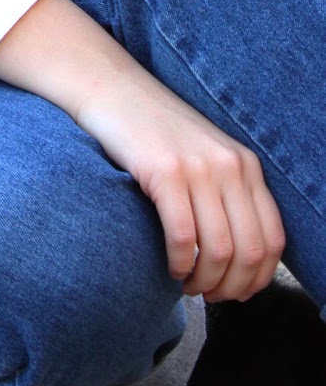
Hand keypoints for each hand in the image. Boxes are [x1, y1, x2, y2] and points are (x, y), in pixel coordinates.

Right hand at [75, 73, 285, 301]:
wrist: (112, 90)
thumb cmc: (153, 132)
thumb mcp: (205, 155)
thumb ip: (227, 193)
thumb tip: (238, 258)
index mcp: (246, 164)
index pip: (273, 239)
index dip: (259, 278)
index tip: (238, 292)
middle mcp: (230, 165)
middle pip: (250, 250)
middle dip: (232, 286)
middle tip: (210, 295)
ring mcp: (198, 167)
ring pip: (219, 250)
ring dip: (205, 281)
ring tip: (188, 284)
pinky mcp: (165, 171)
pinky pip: (184, 237)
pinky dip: (181, 264)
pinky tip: (172, 267)